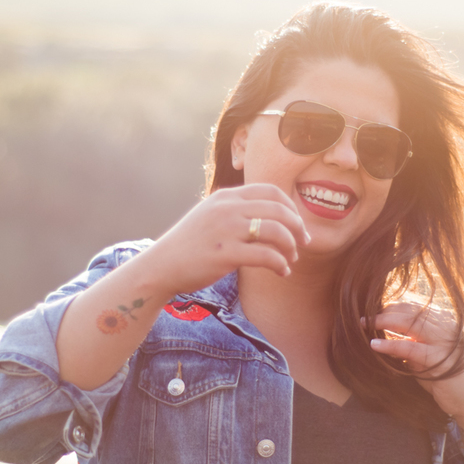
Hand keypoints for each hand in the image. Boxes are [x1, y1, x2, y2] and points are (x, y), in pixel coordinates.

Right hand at [139, 184, 311, 298]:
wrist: (160, 266)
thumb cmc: (188, 246)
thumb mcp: (209, 216)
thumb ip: (235, 211)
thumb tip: (268, 219)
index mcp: (225, 197)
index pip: (270, 191)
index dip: (290, 207)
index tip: (297, 225)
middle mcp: (227, 209)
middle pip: (279, 210)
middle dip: (297, 227)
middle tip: (303, 244)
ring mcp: (226, 230)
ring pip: (277, 231)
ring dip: (290, 247)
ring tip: (290, 260)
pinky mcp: (226, 254)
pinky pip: (267, 256)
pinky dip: (281, 264)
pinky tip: (282, 271)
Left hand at [367, 302, 463, 419]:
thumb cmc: (445, 378)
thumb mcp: (426, 354)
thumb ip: (411, 341)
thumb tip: (385, 331)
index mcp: (446, 322)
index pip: (416, 306)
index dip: (393, 306)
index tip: (373, 307)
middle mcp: (448, 327)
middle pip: (412, 311)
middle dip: (385, 311)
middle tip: (364, 316)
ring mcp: (446, 342)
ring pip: (411, 323)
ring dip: (384, 322)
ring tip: (364, 324)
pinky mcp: (440, 359)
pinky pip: (410, 348)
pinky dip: (391, 345)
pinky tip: (375, 345)